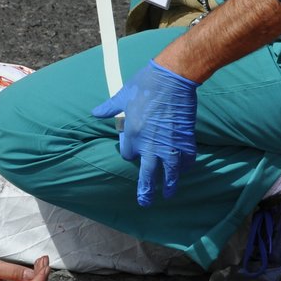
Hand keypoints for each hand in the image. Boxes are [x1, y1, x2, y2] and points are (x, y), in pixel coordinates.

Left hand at [92, 60, 197, 204]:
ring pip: (169, 172)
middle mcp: (149, 144)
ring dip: (169, 185)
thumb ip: (109, 108)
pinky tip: (183, 170)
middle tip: (145, 202)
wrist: (172, 79)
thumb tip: (95, 113)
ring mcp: (169, 144)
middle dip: (146, 189)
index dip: (131, 154)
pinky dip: (185, 166)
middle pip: (147, 174)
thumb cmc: (145, 85)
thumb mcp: (122, 95)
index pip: (128, 155)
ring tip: (169, 194)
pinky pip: (186, 160)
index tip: (134, 152)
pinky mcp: (185, 140)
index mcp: (131, 134)